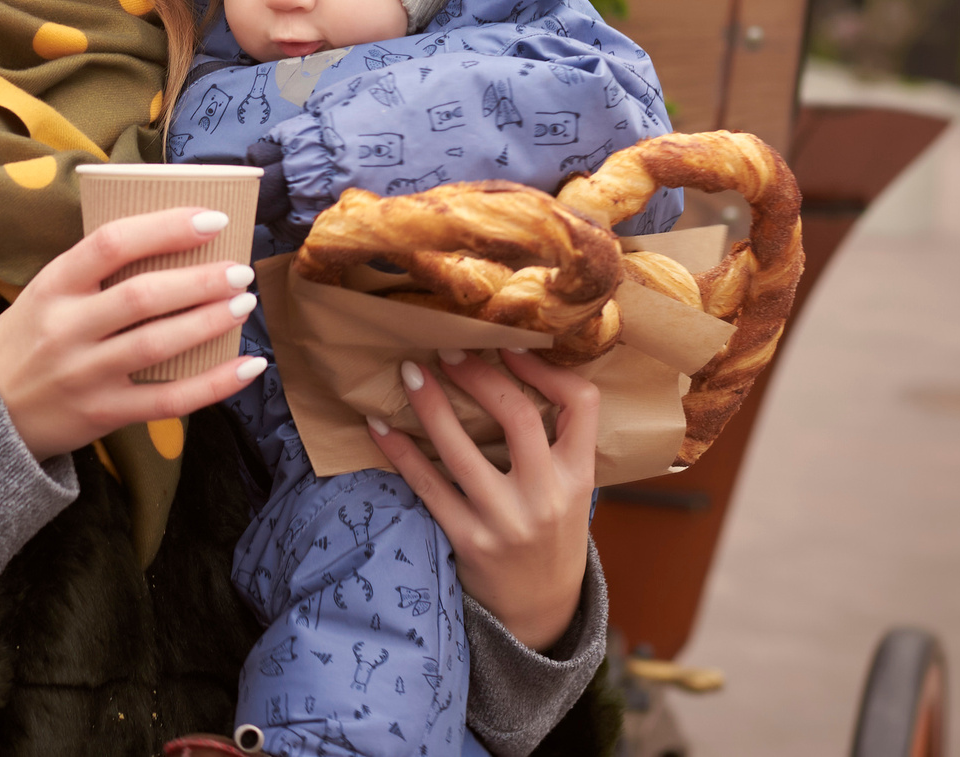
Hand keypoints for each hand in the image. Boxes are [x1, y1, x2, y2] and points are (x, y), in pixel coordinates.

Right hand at [0, 208, 264, 461]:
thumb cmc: (32, 337)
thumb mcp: (48, 292)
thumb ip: (97, 271)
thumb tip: (177, 240)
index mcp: (54, 285)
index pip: (112, 244)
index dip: (166, 228)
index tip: (213, 219)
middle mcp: (67, 328)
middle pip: (142, 296)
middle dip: (200, 280)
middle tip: (239, 270)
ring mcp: (85, 375)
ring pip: (158, 345)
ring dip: (209, 322)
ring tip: (243, 304)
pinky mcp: (104, 414)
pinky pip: (168, 400)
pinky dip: (214, 384)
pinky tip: (248, 366)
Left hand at [368, 346, 596, 650]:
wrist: (542, 613)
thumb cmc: (552, 535)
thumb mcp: (573, 490)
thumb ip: (556, 441)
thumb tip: (514, 367)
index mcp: (579, 477)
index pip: (580, 404)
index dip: (545, 367)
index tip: (511, 345)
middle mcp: (546, 497)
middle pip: (517, 416)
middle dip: (479, 375)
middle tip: (449, 350)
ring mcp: (505, 521)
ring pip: (461, 449)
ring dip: (430, 404)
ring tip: (410, 372)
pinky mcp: (468, 541)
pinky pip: (427, 487)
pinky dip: (399, 452)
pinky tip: (378, 426)